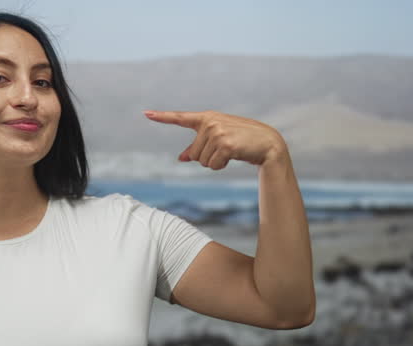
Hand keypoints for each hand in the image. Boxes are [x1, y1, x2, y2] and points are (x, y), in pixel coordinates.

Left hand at [143, 110, 287, 168]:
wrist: (266, 143)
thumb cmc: (242, 141)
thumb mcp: (219, 140)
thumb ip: (198, 147)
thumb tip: (181, 158)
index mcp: (206, 118)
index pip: (180, 117)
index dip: (162, 116)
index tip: (146, 113)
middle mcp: (210, 122)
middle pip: (193, 154)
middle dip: (207, 158)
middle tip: (225, 150)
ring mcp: (217, 132)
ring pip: (201, 161)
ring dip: (215, 162)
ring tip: (230, 152)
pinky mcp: (225, 144)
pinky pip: (212, 165)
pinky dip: (221, 166)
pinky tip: (233, 157)